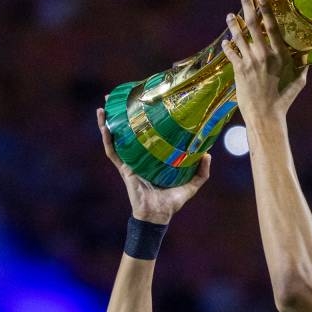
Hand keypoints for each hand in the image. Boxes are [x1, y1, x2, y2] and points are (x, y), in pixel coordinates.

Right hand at [97, 108, 210, 223]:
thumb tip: (208, 153)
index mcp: (153, 157)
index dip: (145, 120)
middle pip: (128, 131)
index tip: (144, 102)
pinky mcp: (124, 169)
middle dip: (121, 114)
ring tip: (104, 105)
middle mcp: (139, 156)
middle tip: (118, 95)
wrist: (158, 216)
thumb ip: (201, 172)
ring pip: (116, 137)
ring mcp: (129, 161)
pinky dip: (107, 138)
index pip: (148, 134)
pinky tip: (104, 125)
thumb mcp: (191, 184)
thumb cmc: (171, 202)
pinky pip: (112, 151)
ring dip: (108, 121)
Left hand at [221, 0, 308, 121]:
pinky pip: (231, 53)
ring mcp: (250, 62)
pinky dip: (227, 46)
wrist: (266, 115)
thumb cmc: (284, 99)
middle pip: (252, 24)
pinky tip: (225, 40)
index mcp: (280, 54)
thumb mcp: (299, 81)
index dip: (265, 8)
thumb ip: (302, 66)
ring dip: (232, 23)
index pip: (272, 25)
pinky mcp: (239, 71)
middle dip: (247, 5)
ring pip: (238, 36)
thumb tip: (308, 57)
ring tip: (229, 15)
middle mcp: (264, 54)